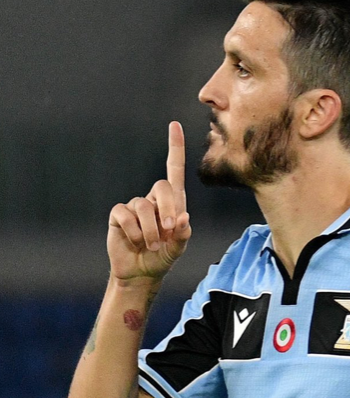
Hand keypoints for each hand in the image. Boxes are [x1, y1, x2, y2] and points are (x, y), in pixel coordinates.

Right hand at [107, 122, 191, 281]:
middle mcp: (154, 199)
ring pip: (144, 207)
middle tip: (170, 229)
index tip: (175, 125)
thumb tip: (183, 217)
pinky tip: (135, 242)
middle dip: (169, 207)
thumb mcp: (179, 247)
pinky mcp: (119, 215)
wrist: (142, 272)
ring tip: (152, 245)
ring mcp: (135, 206)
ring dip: (151, 230)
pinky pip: (125, 216)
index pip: (174, 169)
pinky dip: (134, 232)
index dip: (175, 147)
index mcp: (173, 201)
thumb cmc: (164, 256)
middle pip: (162, 185)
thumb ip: (184, 234)